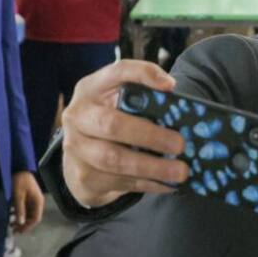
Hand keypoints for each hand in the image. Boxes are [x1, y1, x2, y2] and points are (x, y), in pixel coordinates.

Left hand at [11, 172, 44, 233]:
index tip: (19, 230)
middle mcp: (38, 203)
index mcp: (38, 202)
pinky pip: (26, 210)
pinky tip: (12, 215)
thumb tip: (20, 223)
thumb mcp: (18, 195)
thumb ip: (19, 209)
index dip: (28, 226)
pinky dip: (20, 214)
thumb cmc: (19, 180)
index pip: (36, 219)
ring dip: (21, 220)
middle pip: (33, 218)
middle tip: (13, 230)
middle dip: (24, 225)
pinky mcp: (28, 198)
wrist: (19, 167)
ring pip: (29, 215)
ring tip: (11, 224)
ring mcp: (33, 200)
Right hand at [61, 60, 189, 207]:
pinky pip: (119, 182)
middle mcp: (78, 116)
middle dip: (150, 136)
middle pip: (112, 124)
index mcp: (91, 89)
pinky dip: (148, 183)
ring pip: (114, 159)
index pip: (116, 72)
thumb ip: (144, 97)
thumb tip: (176, 100)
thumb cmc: (111, 121)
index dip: (143, 75)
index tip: (171, 86)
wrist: (81, 158)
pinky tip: (169, 184)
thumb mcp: (120, 101)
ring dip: (152, 167)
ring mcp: (76, 148)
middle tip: (180, 144)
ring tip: (180, 172)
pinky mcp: (83, 176)